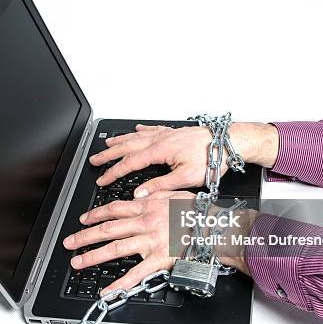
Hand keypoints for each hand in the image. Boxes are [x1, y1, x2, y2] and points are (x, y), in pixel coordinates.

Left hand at [63, 191, 195, 293]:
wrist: (213, 227)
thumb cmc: (196, 211)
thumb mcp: (173, 192)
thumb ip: (153, 193)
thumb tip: (137, 194)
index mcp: (146, 207)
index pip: (114, 209)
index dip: (95, 215)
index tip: (84, 219)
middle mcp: (144, 223)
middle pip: (108, 229)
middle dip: (85, 236)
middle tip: (69, 242)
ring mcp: (149, 242)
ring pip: (115, 249)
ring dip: (93, 256)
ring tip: (78, 262)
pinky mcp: (158, 260)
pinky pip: (136, 274)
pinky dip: (120, 284)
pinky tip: (107, 291)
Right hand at [90, 122, 278, 198]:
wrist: (228, 142)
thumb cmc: (211, 158)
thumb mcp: (186, 178)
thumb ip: (161, 186)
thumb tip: (140, 194)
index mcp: (160, 151)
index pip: (129, 163)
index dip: (113, 172)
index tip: (102, 179)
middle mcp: (160, 140)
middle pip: (127, 146)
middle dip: (108, 154)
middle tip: (95, 159)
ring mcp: (166, 134)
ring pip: (136, 136)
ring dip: (120, 140)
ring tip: (107, 143)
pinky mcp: (174, 132)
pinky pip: (152, 129)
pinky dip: (141, 130)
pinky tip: (137, 130)